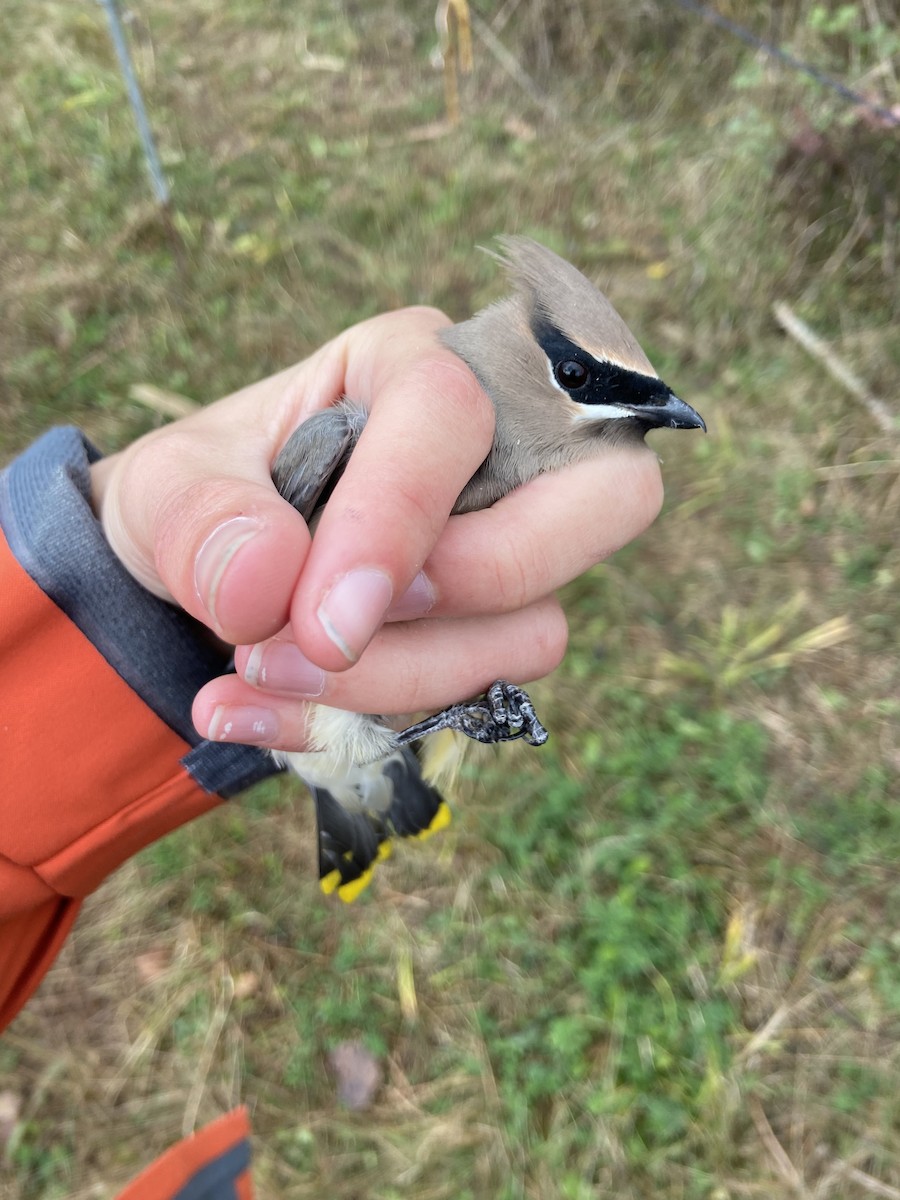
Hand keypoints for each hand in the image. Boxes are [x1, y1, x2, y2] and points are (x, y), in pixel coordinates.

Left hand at [91, 307, 662, 750]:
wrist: (205, 568)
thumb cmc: (202, 497)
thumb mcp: (163, 488)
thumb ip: (203, 520)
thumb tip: (272, 583)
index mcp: (408, 363)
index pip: (453, 411)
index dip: (398, 518)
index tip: (320, 622)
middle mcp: (494, 442)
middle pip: (609, 496)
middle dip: (488, 580)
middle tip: (342, 632)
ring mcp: (511, 538)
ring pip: (536, 621)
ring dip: (399, 676)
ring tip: (256, 674)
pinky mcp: (499, 623)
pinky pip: (491, 686)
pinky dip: (381, 717)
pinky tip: (276, 714)